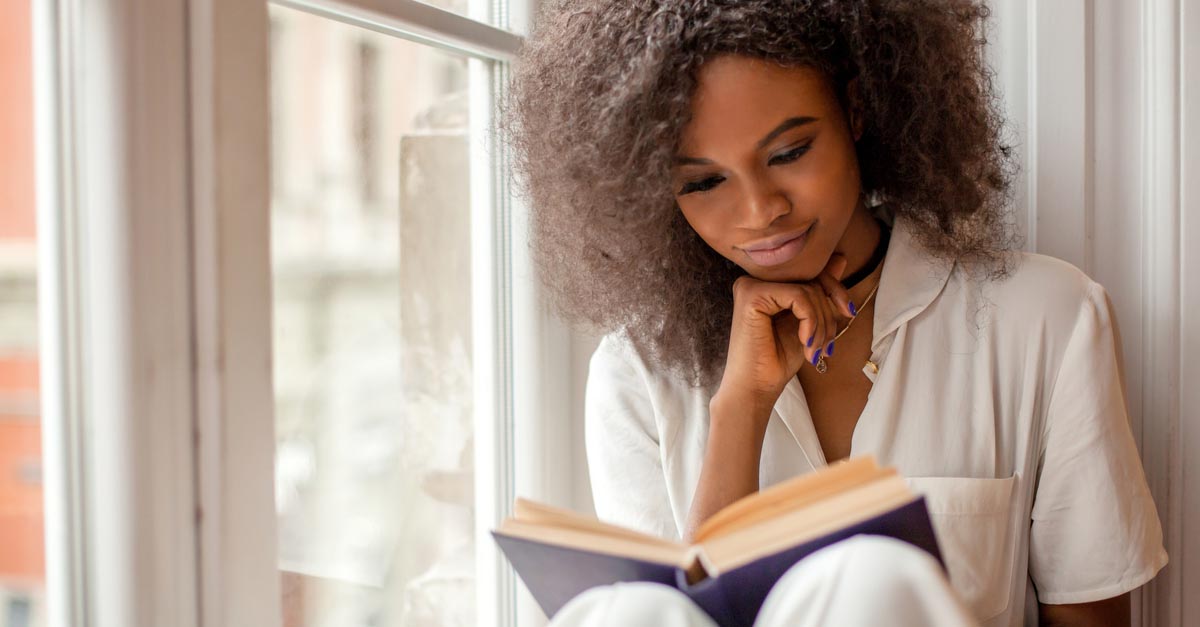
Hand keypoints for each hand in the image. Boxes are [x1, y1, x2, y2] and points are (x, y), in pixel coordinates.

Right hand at [715, 253, 853, 406]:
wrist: (755, 389)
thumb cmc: (777, 360)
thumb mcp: (808, 322)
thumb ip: (819, 293)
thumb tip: (840, 258)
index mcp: (767, 285)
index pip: (810, 274)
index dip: (836, 291)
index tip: (848, 314)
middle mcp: (755, 280)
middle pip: (811, 280)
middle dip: (829, 314)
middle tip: (828, 345)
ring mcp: (751, 285)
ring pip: (808, 290)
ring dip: (822, 324)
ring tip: (816, 350)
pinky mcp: (751, 295)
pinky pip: (798, 297)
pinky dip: (811, 322)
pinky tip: (806, 343)